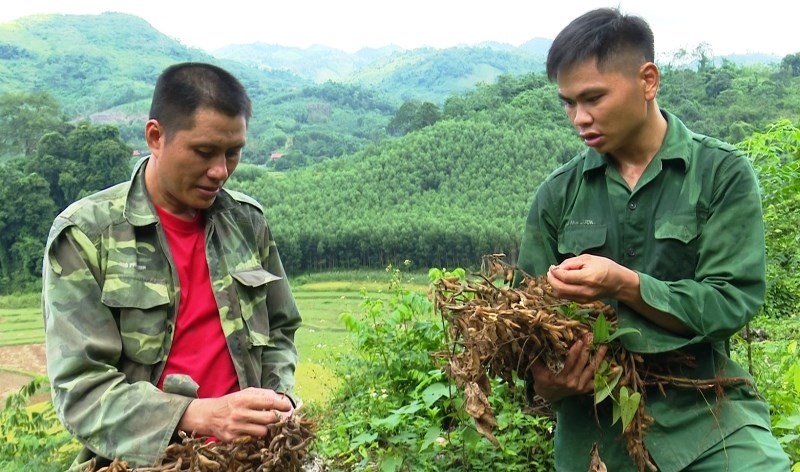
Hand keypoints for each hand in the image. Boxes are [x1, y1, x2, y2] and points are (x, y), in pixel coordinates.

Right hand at [179, 387, 293, 441]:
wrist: (208, 415)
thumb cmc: (232, 402)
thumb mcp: (245, 393)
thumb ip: (263, 394)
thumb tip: (281, 399)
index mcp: (244, 399)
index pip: (269, 402)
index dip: (282, 405)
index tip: (288, 407)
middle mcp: (239, 413)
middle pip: (269, 418)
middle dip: (277, 418)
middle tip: (278, 418)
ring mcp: (235, 427)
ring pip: (262, 431)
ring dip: (266, 429)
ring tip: (262, 424)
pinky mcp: (232, 439)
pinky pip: (252, 439)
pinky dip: (254, 436)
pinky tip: (251, 430)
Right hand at [530, 333, 609, 402]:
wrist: (549, 397)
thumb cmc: (543, 383)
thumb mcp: (537, 373)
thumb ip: (536, 360)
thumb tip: (532, 344)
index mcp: (562, 379)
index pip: (571, 362)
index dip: (576, 350)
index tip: (580, 339)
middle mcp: (573, 383)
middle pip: (583, 363)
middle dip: (588, 348)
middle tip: (593, 336)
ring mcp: (581, 387)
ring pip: (592, 370)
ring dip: (599, 357)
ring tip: (605, 346)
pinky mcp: (586, 389)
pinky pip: (599, 382)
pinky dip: (608, 376)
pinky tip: (616, 368)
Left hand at [547, 254, 625, 302]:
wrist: (618, 283)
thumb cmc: (605, 267)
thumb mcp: (589, 259)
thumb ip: (571, 262)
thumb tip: (557, 268)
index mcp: (588, 277)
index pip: (565, 277)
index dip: (555, 272)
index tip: (552, 267)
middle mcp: (585, 290)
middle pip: (560, 288)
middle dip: (551, 280)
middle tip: (550, 272)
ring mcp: (584, 298)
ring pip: (561, 295)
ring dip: (554, 285)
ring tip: (555, 276)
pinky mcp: (583, 302)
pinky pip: (566, 297)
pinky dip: (560, 289)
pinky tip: (562, 282)